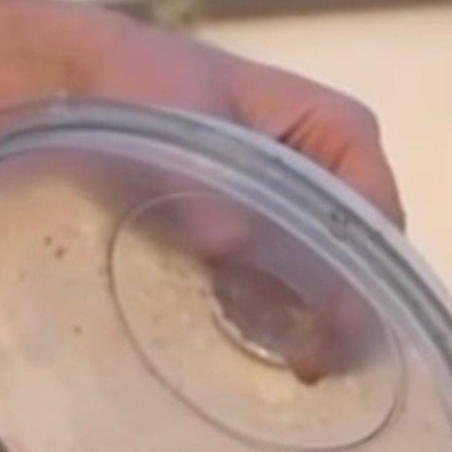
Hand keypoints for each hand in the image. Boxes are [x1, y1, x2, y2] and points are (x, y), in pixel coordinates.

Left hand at [69, 15, 403, 380]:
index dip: (363, 275)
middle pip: (349, 257)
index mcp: (336, 132)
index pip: (373, 217)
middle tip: (308, 368)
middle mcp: (324, 177)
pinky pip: (262, 287)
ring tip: (283, 371)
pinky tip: (236, 350)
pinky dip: (254, 318)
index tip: (338, 329)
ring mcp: (283, 214)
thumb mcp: (182, 118)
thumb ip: (207, 182)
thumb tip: (228, 245)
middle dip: (334, 312)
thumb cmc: (142, 81)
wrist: (78, 85)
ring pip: (310, 280)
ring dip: (295, 323)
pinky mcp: (239, 242)